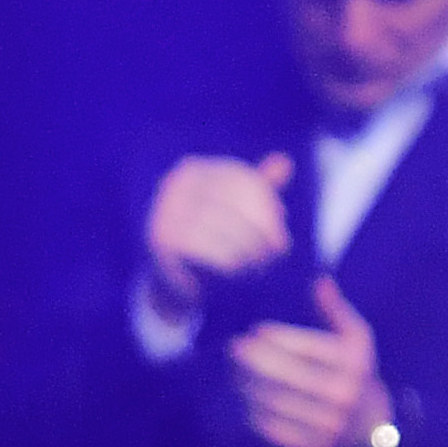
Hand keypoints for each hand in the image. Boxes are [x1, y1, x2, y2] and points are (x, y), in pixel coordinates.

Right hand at [138, 152, 297, 329]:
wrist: (170, 285)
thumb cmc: (209, 243)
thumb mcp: (235, 213)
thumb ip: (258, 189)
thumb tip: (286, 162)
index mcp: (193, 171)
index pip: (241, 179)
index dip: (268, 207)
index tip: (282, 234)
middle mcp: (174, 185)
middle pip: (235, 202)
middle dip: (264, 230)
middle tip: (278, 252)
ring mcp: (164, 211)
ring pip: (226, 227)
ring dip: (250, 249)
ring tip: (260, 265)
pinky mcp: (161, 240)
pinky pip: (209, 249)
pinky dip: (231, 262)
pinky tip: (238, 272)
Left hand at [225, 282, 391, 446]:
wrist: (374, 429)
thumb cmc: (357, 373)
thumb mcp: (357, 340)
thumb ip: (336, 310)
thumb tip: (320, 280)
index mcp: (355, 365)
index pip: (307, 348)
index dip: (277, 338)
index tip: (254, 332)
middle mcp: (344, 395)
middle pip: (287, 375)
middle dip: (255, 360)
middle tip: (234, 349)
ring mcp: (330, 425)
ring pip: (277, 402)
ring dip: (249, 385)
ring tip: (235, 372)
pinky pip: (276, 429)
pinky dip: (256, 413)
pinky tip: (246, 399)